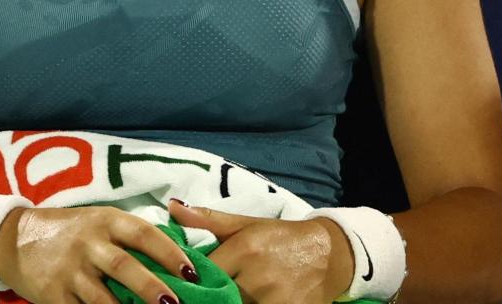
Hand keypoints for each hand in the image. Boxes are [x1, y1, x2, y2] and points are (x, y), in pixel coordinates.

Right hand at [0, 204, 200, 303]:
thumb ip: (128, 236)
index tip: (191, 273)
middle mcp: (88, 243)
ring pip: (103, 297)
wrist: (14, 238)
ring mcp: (70, 270)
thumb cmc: (69, 230)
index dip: (170, 253)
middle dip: (151, 287)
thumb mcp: (98, 221)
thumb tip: (174, 258)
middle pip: (124, 266)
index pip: (144, 234)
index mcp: (106, 220)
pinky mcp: (53, 294)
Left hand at [166, 198, 354, 303]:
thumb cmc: (281, 237)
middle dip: (205, 297)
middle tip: (194, 295)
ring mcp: (276, 300)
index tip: (178, 283)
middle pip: (218, 298)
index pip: (203, 272)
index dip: (188, 280)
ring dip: (225, 303)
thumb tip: (172, 208)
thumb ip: (209, 220)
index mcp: (245, 250)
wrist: (329, 254)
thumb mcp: (246, 224)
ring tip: (213, 299)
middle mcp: (259, 277)